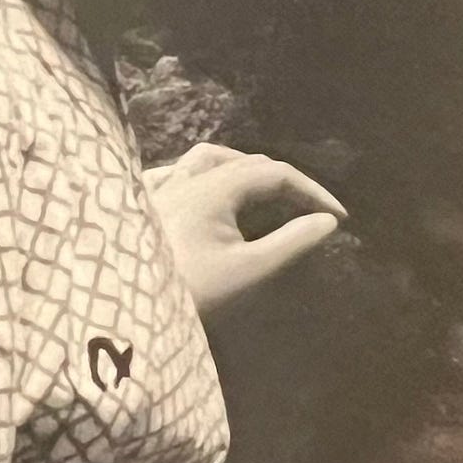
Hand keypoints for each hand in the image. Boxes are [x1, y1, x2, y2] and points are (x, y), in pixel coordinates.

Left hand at [142, 142, 346, 326]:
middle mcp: (187, 177)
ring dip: (242, 167)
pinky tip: (201, 186)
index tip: (337, 217)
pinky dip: (198, 173)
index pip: (275, 173)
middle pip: (245, 162)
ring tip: (263, 188)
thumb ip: (290, 242)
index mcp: (214, 187)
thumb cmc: (189, 290)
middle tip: (309, 209)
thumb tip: (327, 222)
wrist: (125, 305)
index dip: (312, 191)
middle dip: (283, 181)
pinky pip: (173, 171)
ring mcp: (160, 187)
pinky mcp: (142, 203)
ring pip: (207, 158)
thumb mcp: (247, 270)